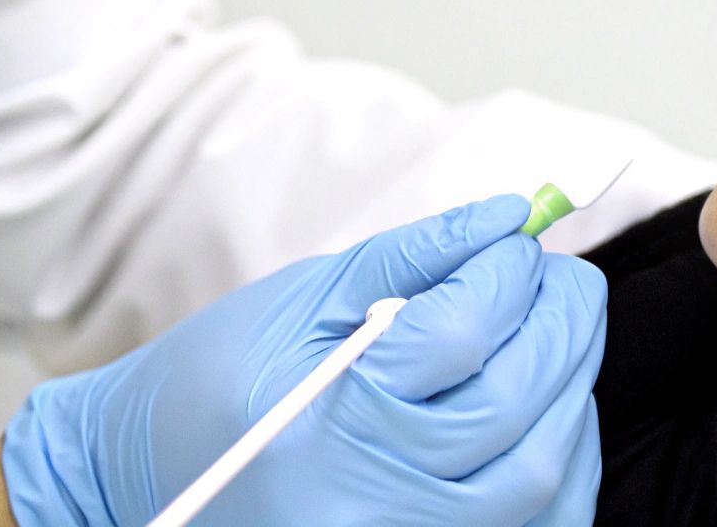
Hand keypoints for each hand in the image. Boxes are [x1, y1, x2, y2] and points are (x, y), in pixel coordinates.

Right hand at [0, 193, 608, 525]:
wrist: (144, 482)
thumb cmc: (215, 382)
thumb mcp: (301, 297)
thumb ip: (411, 255)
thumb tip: (504, 217)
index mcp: (321, 413)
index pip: (461, 331)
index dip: (511, 273)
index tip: (520, 241)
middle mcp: (361, 499)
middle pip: (513, 405)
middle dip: (562, 324)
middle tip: (565, 280)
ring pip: (539, 474)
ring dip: (572, 390)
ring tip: (561, 335)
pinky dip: (565, 463)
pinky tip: (552, 410)